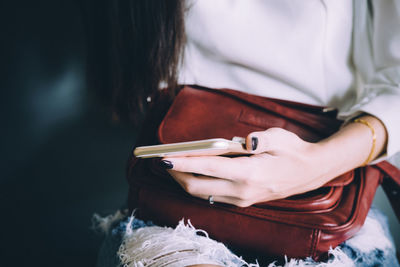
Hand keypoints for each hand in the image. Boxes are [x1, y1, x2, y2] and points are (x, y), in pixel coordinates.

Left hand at [162, 128, 327, 206]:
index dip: (183, 163)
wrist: (310, 172)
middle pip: (198, 187)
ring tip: (173, 168)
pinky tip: (193, 176)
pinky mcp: (243, 202)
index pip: (207, 167)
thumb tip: (243, 141)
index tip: (164, 158)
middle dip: (176, 176)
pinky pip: (213, 198)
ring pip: (203, 195)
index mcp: (249, 173)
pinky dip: (198, 188)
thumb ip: (260, 139)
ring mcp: (243, 199)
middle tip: (163, 162)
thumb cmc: (293, 150)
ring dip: (185, 183)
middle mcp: (243, 190)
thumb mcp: (279, 137)